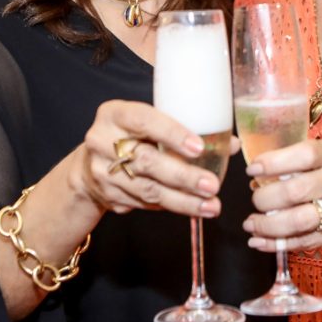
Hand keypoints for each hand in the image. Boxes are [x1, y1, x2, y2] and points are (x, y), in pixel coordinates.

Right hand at [80, 99, 226, 218]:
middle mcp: (103, 141)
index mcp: (115, 114)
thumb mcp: (148, 121)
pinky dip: (172, 206)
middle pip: (147, 161)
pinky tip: (193, 208)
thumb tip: (231, 144)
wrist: (90, 163)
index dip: (172, 133)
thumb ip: (185, 127)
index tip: (198, 148)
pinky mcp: (109, 196)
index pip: (144, 120)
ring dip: (183, 200)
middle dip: (183, 176)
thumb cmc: (131, 134)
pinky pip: (145, 203)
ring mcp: (103, 172)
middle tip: (212, 185)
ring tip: (211, 205)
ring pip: (148, 189)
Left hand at [242, 139, 321, 251]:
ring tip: (251, 224)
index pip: (302, 156)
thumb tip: (258, 173)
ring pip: (297, 222)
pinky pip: (303, 242)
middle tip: (254, 198)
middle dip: (265, 198)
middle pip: (294, 192)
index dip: (273, 162)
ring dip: (267, 225)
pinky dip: (276, 244)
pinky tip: (260, 241)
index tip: (253, 169)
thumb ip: (298, 161)